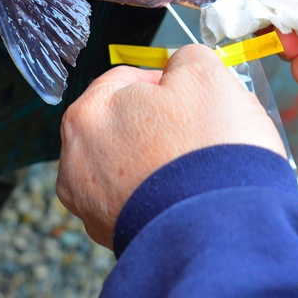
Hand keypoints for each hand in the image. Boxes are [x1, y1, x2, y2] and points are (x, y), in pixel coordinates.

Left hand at [56, 44, 285, 248]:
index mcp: (86, 116)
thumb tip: (184, 65)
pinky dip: (165, 195)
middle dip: (162, 123)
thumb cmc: (208, 152)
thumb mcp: (206, 74)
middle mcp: (76, 164)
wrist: (222, 232)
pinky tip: (192, 194)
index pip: (125, 79)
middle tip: (201, 129)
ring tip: (199, 165)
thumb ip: (187, 58)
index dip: (166, 81)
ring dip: (163, 160)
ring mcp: (93, 208)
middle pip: (124, 124)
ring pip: (133, 165)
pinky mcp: (117, 238)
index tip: (193, 94)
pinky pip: (142, 202)